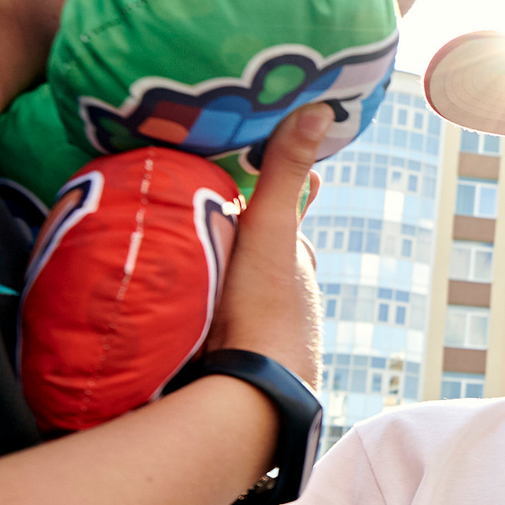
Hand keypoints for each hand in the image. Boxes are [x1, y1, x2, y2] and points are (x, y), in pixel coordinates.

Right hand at [205, 107, 324, 387]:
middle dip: (243, 232)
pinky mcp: (236, 354)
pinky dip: (206, 303)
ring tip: (185, 249)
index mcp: (295, 262)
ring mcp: (263, 328)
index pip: (287, 218)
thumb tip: (321, 109)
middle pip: (261, 252)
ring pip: (240, 285)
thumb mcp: (270, 231)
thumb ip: (284, 174)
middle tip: (209, 206)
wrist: (250, 395)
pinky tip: (182, 303)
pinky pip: (219, 316)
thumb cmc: (264, 309)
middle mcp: (286, 295)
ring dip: (220, 269)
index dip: (276, 196)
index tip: (259, 172)